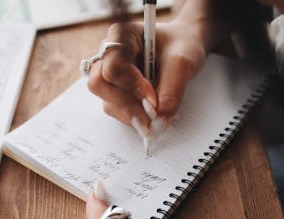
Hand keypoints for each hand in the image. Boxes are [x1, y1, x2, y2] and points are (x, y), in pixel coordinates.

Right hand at [87, 18, 206, 132]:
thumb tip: (159, 118)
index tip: (152, 97)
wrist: (184, 46)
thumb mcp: (183, 63)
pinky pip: (115, 110)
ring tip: (157, 115)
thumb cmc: (182, 45)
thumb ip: (171, 90)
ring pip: (107, 101)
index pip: (112, 66)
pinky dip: (134, 116)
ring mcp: (108, 74)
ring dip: (132, 114)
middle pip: (99, 85)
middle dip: (127, 105)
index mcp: (121, 36)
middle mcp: (108, 54)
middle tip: (152, 116)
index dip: (132, 86)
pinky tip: (151, 113)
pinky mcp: (114, 91)